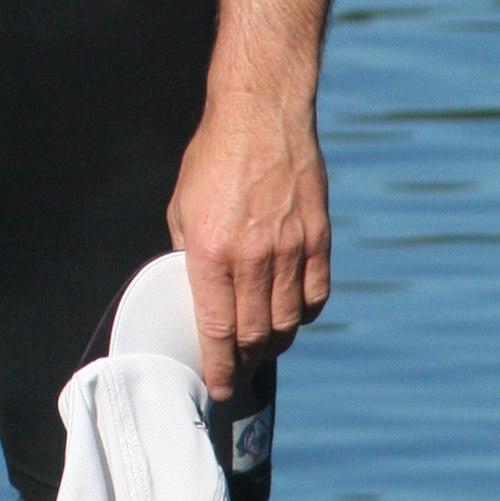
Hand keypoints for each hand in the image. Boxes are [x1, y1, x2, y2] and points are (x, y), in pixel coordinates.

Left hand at [166, 86, 330, 399]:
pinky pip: (315, 294)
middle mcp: (252, 256)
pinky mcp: (318, 237)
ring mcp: (291, 248)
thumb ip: (189, 254)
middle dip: (245, 363)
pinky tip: (293, 315)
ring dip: (275, 343)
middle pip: (255, 334)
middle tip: (239, 373)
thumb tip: (197, 293)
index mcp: (210, 251)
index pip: (217, 330)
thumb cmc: (214, 156)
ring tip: (263, 349)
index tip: (218, 387)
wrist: (261, 114)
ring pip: (288, 321)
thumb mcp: (181, 205)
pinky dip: (304, 313)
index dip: (218, 368)